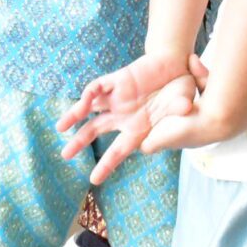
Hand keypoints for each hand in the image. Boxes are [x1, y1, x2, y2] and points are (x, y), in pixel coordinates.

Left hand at [72, 71, 225, 184]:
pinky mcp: (118, 79)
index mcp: (138, 130)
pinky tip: (82, 101)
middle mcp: (124, 116)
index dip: (106, 165)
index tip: (93, 180)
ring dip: (75, 116)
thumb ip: (179, 111)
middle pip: (95, 131)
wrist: (179, 67)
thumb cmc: (183, 93)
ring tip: (60, 127)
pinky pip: (99, 87)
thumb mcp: (183, 106)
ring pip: (91, 109)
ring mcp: (119, 98)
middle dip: (80, 143)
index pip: (118, 151)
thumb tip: (186, 109)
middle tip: (64, 155)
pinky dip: (90, 94)